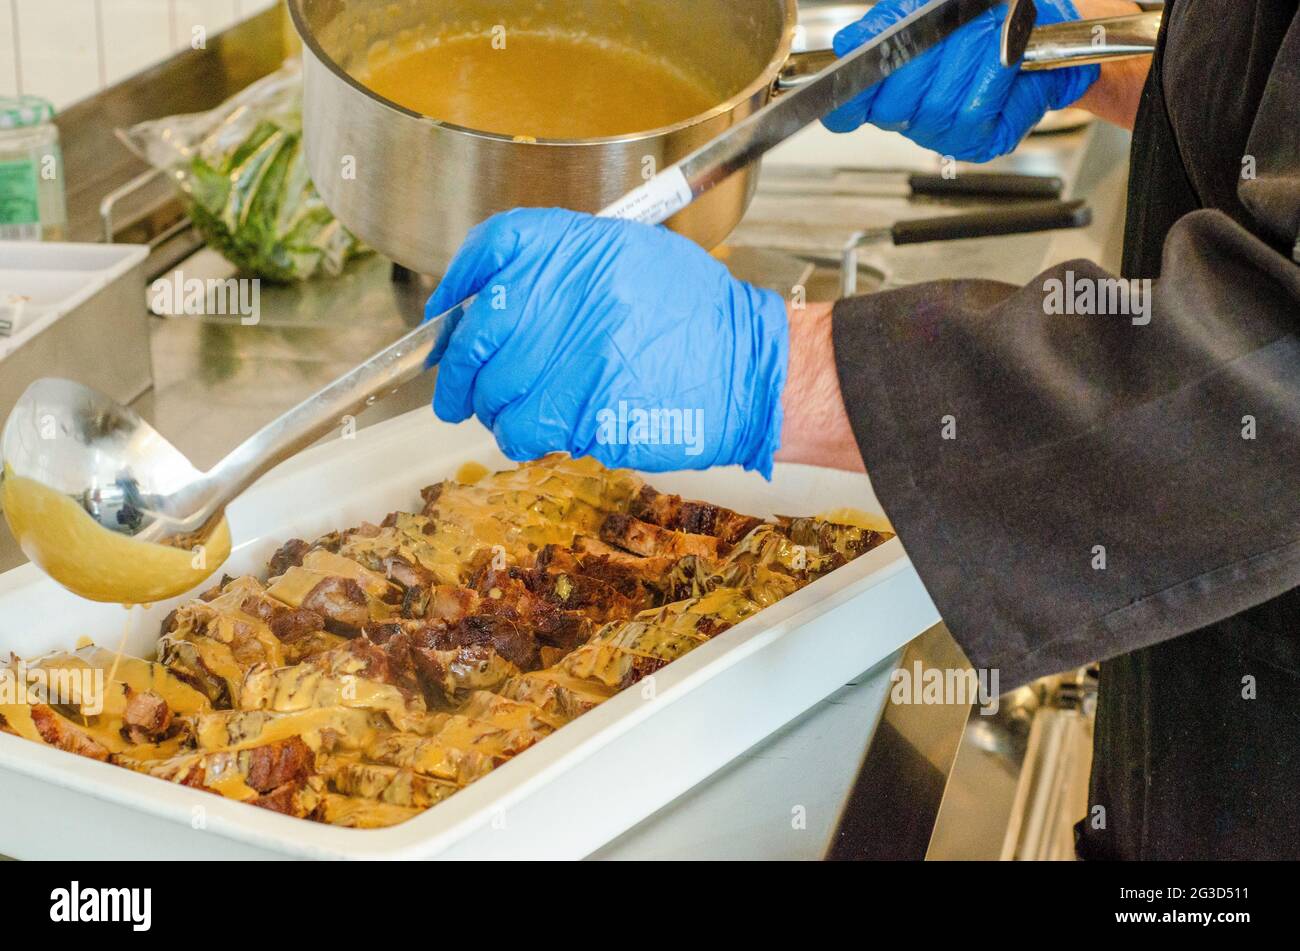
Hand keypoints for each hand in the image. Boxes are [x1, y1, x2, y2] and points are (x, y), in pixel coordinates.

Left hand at [425, 209, 789, 476]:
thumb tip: (487, 302)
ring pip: (493, 394)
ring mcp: (574, 355)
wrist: (749, 368)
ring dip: (495, 411)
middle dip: (458, 375)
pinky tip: (550, 429)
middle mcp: (570, 294)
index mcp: (580, 247)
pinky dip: (526, 436)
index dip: (455, 290)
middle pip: (476, 337)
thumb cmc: (693, 317)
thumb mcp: (628, 258)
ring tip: (521, 411)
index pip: (490, 253)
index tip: (443, 319)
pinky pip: (525, 430)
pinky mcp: (584, 410)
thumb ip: (559, 270)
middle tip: (456, 394)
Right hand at [822, 0, 1099, 161]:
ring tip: (988, 31)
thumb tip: (849, 44)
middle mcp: (912, 116)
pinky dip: (994, 81)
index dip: (849, 100)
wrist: (1039, 27)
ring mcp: (946, 134)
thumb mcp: (922, 6)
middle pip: (894, 106)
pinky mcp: (984, 141)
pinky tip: (1006, 60)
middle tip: (950, 26)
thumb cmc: (983, 13)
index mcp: (886, 86)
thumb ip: (882, 25)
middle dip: (921, 60)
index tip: (853, 83)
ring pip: (937, 108)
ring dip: (965, 62)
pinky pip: (977, 117)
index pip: (850, 109)